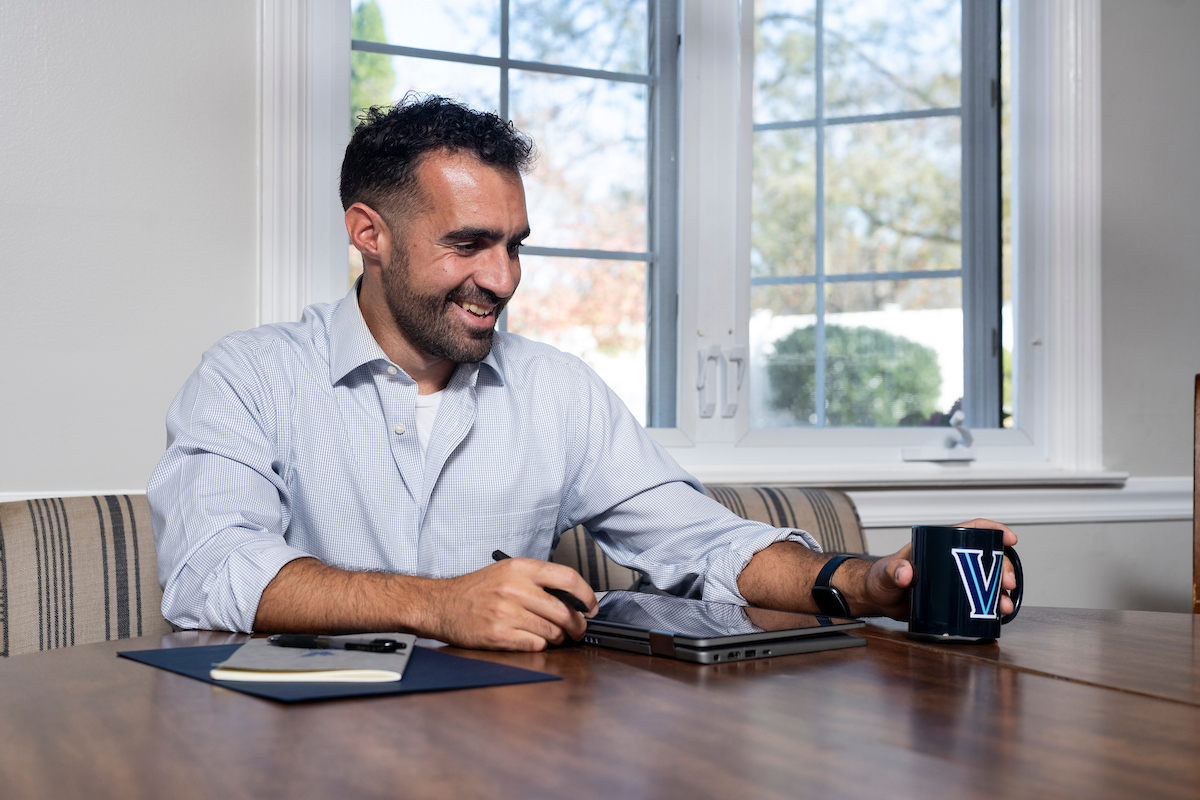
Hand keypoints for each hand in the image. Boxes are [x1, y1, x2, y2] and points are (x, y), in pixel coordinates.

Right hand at [418, 557, 596, 650]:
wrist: (441, 604)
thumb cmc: (476, 590)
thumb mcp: (507, 571)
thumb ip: (538, 580)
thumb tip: (574, 598)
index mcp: (520, 568)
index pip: (568, 578)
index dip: (587, 595)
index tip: (592, 607)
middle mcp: (514, 588)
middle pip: (564, 611)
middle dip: (577, 625)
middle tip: (578, 629)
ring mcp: (506, 612)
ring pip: (552, 632)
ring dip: (558, 638)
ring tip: (553, 636)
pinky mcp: (498, 635)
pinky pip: (535, 645)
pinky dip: (539, 645)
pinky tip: (531, 640)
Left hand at [841, 519, 1018, 619]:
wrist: (876, 600)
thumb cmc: (879, 579)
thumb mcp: (885, 573)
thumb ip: (892, 571)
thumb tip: (906, 572)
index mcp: (936, 544)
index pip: (970, 529)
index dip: (993, 530)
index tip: (1010, 538)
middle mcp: (949, 559)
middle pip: (985, 557)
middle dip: (1003, 567)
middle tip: (1007, 583)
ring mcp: (953, 579)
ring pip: (986, 580)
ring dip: (1001, 590)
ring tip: (1005, 604)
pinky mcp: (952, 598)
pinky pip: (978, 598)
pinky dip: (991, 605)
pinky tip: (999, 613)